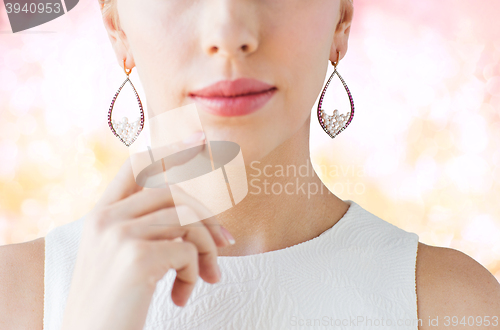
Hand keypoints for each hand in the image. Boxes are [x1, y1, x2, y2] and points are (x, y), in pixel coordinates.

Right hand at [61, 133, 234, 329]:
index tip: (200, 138)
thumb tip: (198, 216)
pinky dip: (196, 272)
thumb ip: (149, 230)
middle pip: (175, 191)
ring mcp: (119, 235)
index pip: (136, 164)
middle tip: (227, 243)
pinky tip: (183, 296)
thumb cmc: (112, 305)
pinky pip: (188, 250)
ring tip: (208, 278)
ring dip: (207, 252)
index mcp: (100, 216)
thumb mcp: (122, 259)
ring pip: (188, 220)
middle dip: (208, 217)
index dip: (170, 150)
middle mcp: (106, 219)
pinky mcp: (136, 257)